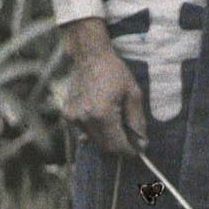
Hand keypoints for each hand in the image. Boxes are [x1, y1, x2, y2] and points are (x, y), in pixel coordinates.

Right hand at [59, 17, 147, 155]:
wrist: (90, 57)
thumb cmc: (115, 73)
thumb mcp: (133, 95)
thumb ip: (137, 122)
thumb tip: (142, 144)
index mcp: (102, 114)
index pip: (116, 145)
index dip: (129, 151)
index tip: (138, 150)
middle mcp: (84, 119)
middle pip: (104, 146)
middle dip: (119, 145)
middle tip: (132, 138)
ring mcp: (72, 118)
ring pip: (93, 140)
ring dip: (107, 137)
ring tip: (116, 119)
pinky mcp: (66, 115)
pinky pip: (84, 131)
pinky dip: (95, 129)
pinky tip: (101, 114)